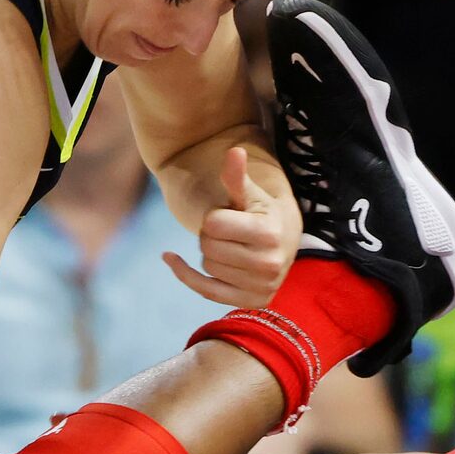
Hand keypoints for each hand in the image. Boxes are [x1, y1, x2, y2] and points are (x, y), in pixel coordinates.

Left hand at [166, 145, 297, 308]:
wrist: (285, 240)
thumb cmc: (263, 212)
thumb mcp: (251, 193)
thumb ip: (237, 177)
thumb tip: (234, 151)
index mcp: (269, 233)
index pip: (212, 225)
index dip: (215, 217)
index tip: (231, 215)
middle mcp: (269, 264)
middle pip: (208, 246)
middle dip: (212, 236)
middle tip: (231, 232)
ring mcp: (261, 287)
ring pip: (207, 266)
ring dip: (211, 254)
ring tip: (232, 246)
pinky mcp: (251, 302)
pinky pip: (205, 290)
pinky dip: (184, 274)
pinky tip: (169, 258)